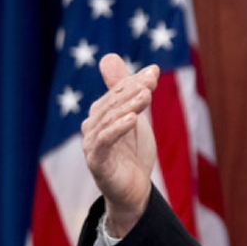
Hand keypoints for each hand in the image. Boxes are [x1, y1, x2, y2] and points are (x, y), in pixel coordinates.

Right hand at [81, 53, 159, 236]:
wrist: (134, 189)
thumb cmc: (132, 152)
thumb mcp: (133, 117)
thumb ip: (126, 90)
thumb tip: (109, 56)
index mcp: (100, 115)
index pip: (117, 93)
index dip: (135, 81)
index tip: (154, 72)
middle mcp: (92, 127)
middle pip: (112, 104)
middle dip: (133, 90)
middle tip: (152, 80)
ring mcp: (92, 145)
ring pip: (108, 120)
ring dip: (128, 106)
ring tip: (146, 96)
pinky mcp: (97, 162)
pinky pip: (105, 142)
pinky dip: (117, 129)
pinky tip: (133, 119)